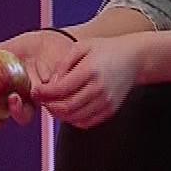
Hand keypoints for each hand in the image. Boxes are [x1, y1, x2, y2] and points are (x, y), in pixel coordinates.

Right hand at [0, 29, 80, 129]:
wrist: (57, 39)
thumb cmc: (31, 47)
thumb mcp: (11, 48)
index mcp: (15, 93)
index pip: (2, 115)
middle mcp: (31, 99)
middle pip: (22, 116)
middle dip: (16, 114)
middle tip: (13, 99)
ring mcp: (48, 96)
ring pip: (43, 107)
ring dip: (37, 102)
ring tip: (32, 90)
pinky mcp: (64, 90)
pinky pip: (59, 94)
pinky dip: (54, 90)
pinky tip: (52, 79)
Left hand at [31, 34, 146, 128]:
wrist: (134, 58)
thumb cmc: (106, 49)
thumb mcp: (81, 47)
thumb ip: (62, 64)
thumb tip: (50, 84)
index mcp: (90, 71)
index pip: (60, 89)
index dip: (44, 93)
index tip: (35, 91)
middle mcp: (99, 89)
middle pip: (66, 107)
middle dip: (49, 106)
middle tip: (42, 100)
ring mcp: (106, 102)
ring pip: (75, 118)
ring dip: (59, 115)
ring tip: (53, 104)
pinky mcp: (110, 110)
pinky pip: (86, 122)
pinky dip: (73, 120)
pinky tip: (68, 110)